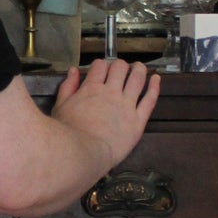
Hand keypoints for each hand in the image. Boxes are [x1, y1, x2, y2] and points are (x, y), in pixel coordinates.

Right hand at [50, 56, 159, 173]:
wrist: (83, 153)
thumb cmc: (68, 134)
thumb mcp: (60, 106)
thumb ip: (68, 87)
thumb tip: (74, 71)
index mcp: (92, 88)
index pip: (100, 66)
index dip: (101, 65)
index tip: (101, 69)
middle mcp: (111, 92)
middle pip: (120, 68)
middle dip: (120, 66)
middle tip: (120, 70)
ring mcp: (127, 105)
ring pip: (137, 78)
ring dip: (139, 69)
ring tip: (139, 68)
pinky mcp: (138, 120)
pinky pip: (150, 100)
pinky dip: (154, 87)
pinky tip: (156, 79)